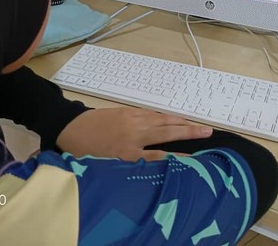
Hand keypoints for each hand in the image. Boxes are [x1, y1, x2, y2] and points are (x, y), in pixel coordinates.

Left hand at [55, 107, 212, 160]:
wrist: (70, 127)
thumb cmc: (86, 152)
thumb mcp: (107, 166)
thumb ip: (130, 166)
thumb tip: (153, 166)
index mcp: (127, 151)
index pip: (160, 155)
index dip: (179, 157)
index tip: (196, 158)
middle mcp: (133, 134)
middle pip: (166, 132)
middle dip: (189, 131)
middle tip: (208, 131)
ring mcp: (131, 119)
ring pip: (161, 119)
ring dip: (180, 121)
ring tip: (196, 124)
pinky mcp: (128, 111)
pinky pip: (151, 113)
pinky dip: (164, 116)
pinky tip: (172, 118)